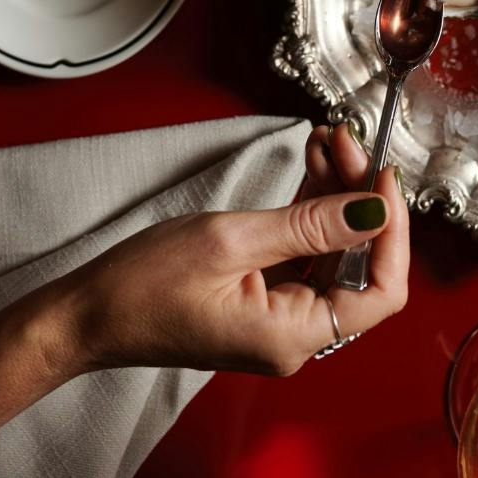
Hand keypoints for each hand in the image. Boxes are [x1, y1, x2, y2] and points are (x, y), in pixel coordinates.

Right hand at [53, 124, 407, 376]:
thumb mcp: (230, 241)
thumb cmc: (142, 287)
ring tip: (329, 142)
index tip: (383, 177)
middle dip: (360, 198)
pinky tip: (311, 165)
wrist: (85, 315)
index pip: (381, 290)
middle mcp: (295, 335)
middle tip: (347, 143)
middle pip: (358, 263)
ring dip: (336, 194)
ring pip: (333, 251)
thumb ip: (310, 224)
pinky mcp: (262, 300)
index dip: (392, 232)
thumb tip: (373, 211)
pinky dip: (310, 209)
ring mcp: (279, 318)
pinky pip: (304, 253)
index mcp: (294, 335)